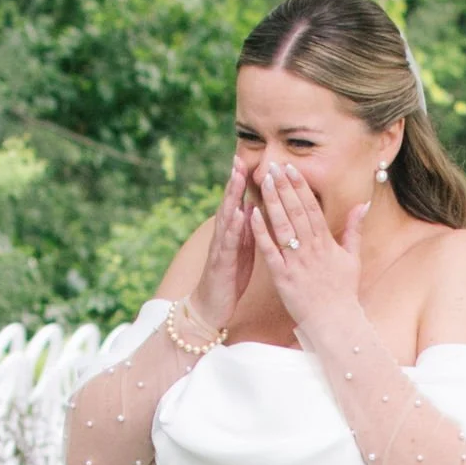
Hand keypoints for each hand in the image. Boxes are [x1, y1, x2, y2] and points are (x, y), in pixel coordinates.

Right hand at [188, 153, 254, 337]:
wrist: (211, 306)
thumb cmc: (229, 277)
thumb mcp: (242, 249)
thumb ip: (247, 228)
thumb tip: (255, 204)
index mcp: (232, 232)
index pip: (236, 202)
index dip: (241, 181)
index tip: (246, 159)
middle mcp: (224, 235)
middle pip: (229, 203)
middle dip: (234, 181)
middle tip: (238, 158)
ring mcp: (220, 248)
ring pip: (226, 217)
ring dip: (232, 196)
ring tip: (237, 177)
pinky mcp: (221, 263)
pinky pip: (228, 242)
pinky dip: (234, 227)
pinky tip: (239, 213)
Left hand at [250, 154, 365, 346]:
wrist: (335, 321)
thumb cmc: (344, 291)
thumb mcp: (353, 258)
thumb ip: (354, 229)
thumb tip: (363, 205)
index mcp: (327, 243)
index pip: (312, 208)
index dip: (301, 187)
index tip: (291, 168)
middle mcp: (312, 249)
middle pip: (297, 212)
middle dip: (284, 187)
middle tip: (273, 166)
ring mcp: (297, 262)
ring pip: (283, 226)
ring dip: (273, 202)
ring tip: (263, 181)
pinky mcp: (283, 277)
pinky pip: (270, 250)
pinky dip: (261, 232)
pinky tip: (252, 214)